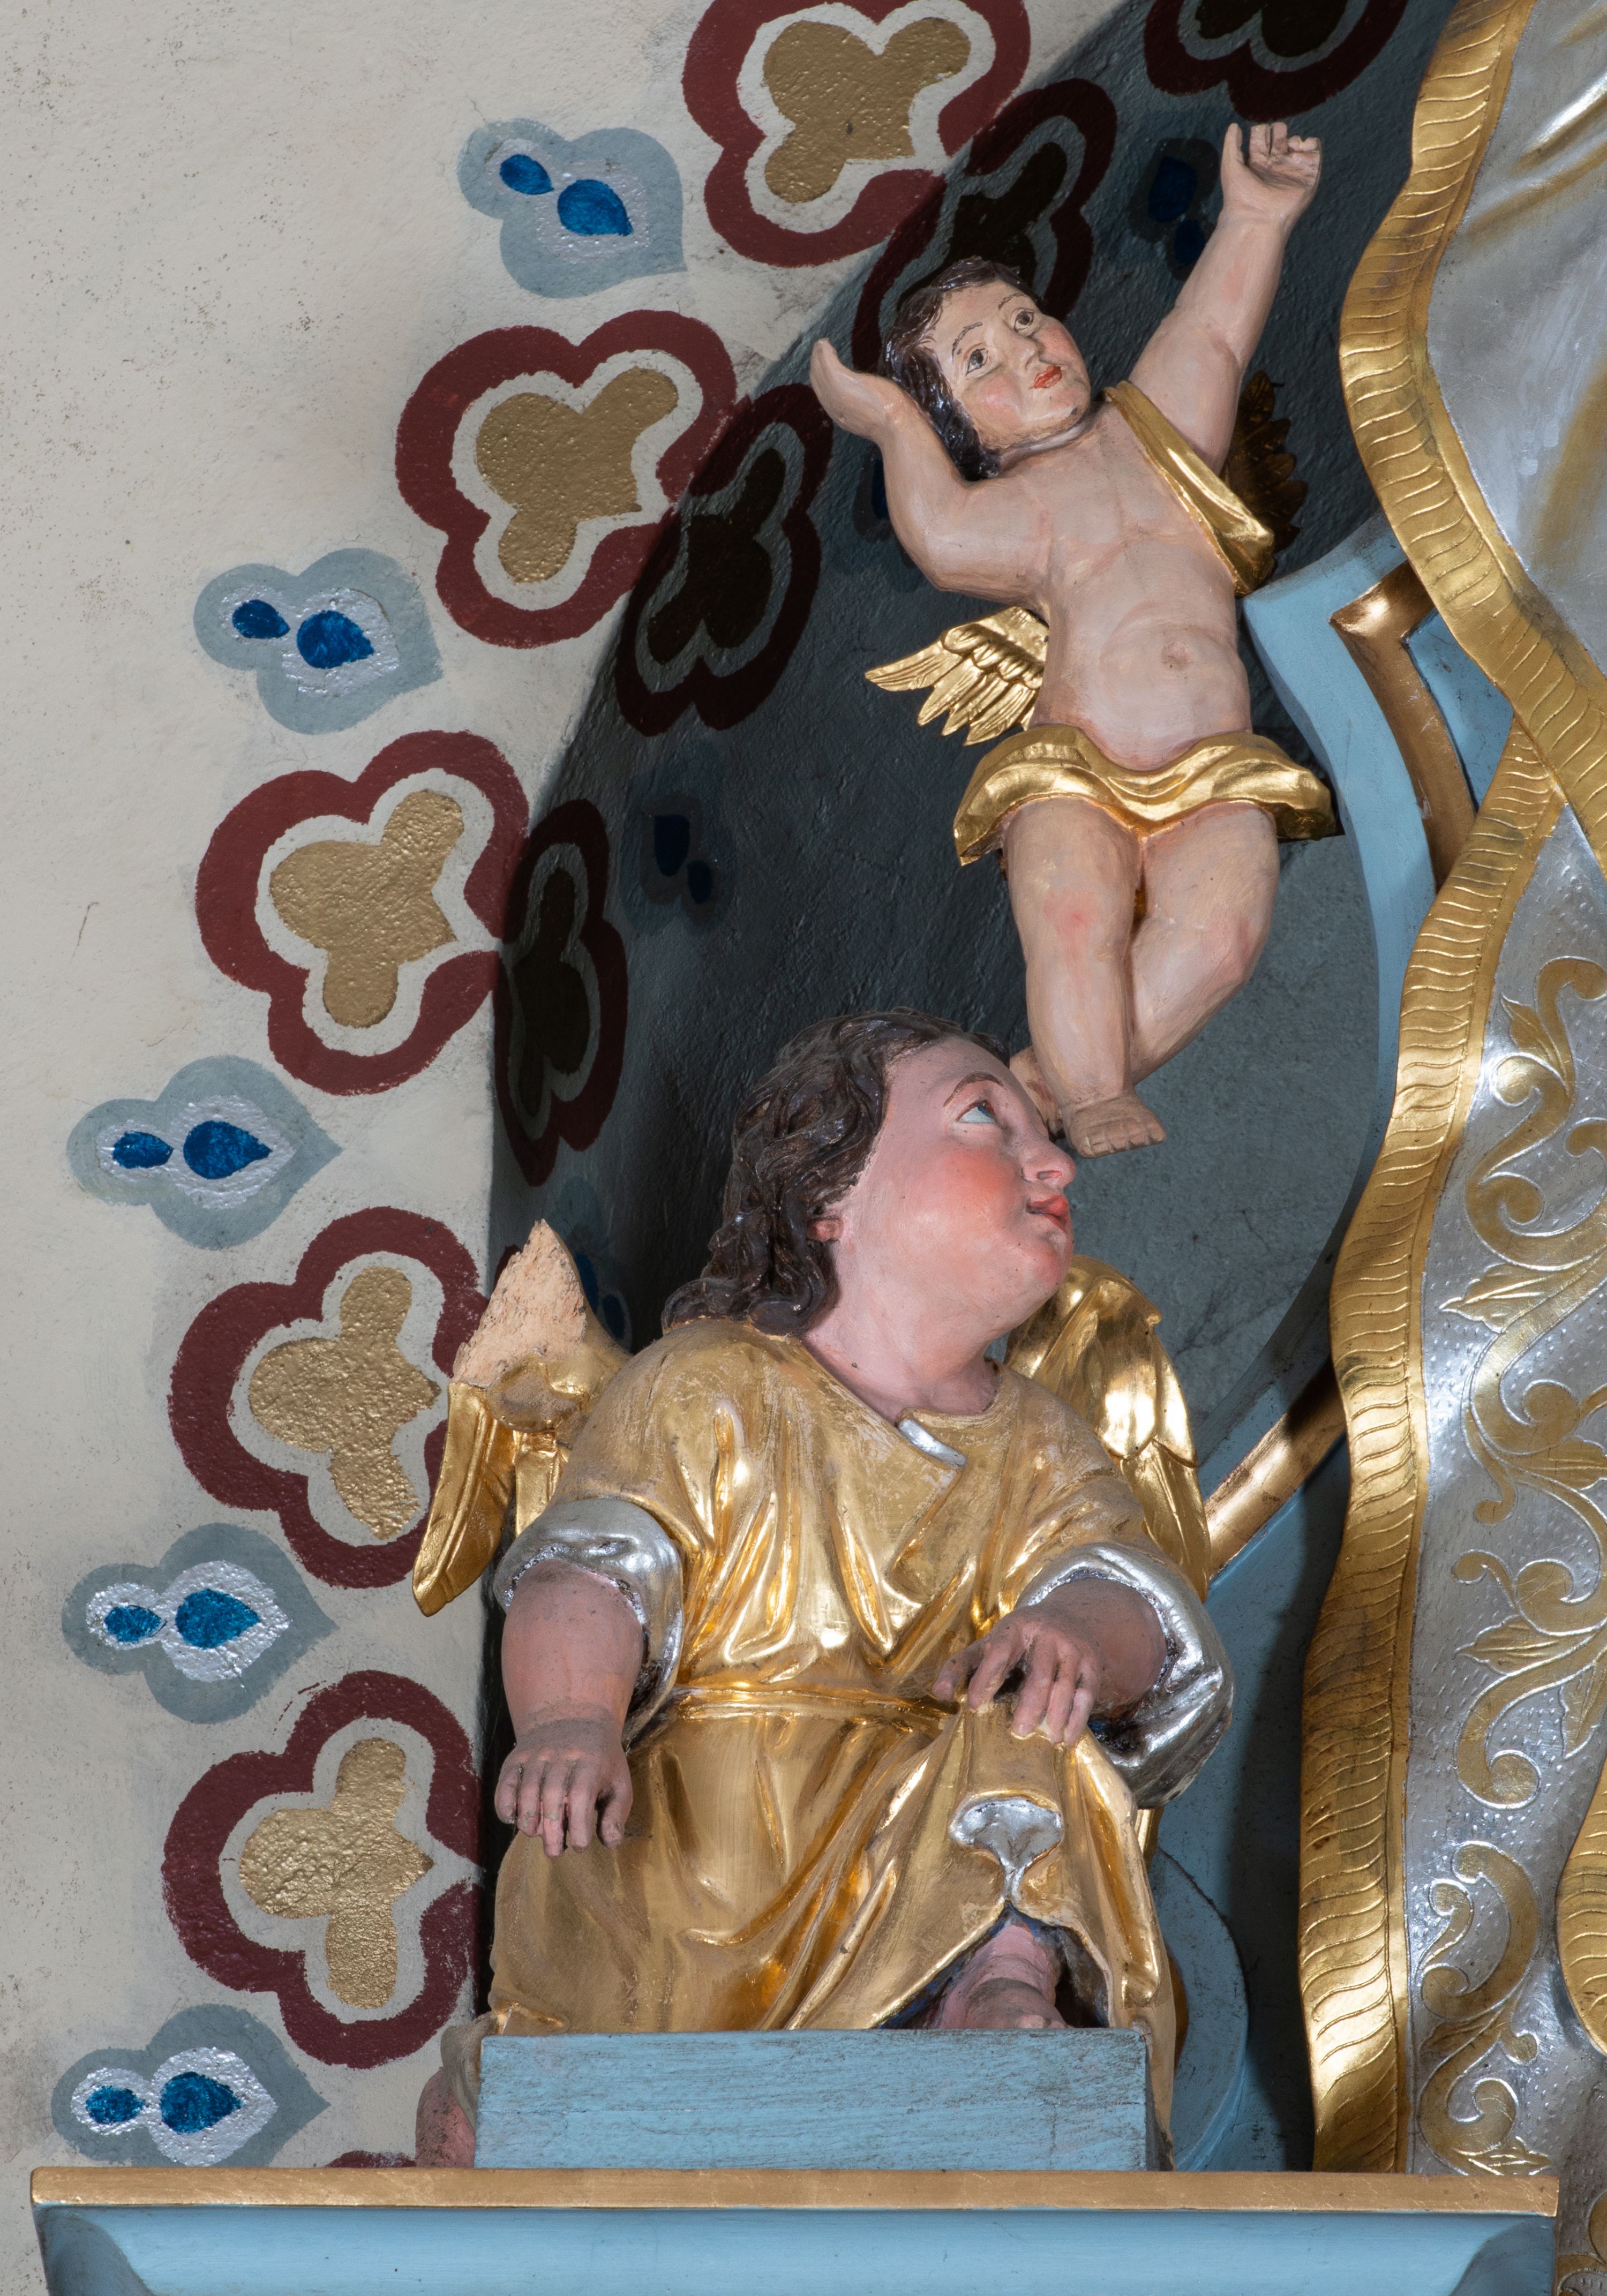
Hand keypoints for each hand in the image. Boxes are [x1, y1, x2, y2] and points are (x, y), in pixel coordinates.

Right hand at [494, 1708, 630, 1855]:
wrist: (573, 1716)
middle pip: (552, 1795)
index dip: (579, 1824)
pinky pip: (506, 1783)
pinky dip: (504, 1804)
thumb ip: (616, 1813)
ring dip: (528, 1819)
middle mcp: (561, 1756)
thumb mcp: (619, 1781)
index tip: (579, 1845)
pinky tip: (514, 1819)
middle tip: (555, 1852)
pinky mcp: (517, 1758)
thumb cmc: (601, 1760)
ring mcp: (537, 1755)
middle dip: (551, 1830)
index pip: (581, 1795)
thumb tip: (610, 1843)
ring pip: (527, 1790)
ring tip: (536, 1834)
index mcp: (591, 1761)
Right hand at [810, 339, 911, 439]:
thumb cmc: (896, 421)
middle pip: (818, 382)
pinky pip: (826, 364)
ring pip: (819, 372)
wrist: (898, 426)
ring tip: (823, 343)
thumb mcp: (875, 415)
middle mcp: (834, 408)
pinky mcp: (841, 383)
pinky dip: (824, 352)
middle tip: (821, 348)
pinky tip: (826, 343)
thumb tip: (872, 397)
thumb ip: (867, 406)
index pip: (824, 394)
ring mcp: (836, 396)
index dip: (823, 378)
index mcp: (842, 416)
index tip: (826, 364)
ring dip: (819, 355)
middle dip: (817, 364)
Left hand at [934, 1606, 1104, 1748]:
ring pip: (1065, 1687)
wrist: (1068, 1618)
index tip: (976, 1707)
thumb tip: (938, 1694)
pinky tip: (1066, 1739)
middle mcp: (1046, 1636)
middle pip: (1039, 1674)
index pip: (999, 1653)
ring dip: (1056, 1716)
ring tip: (1046, 1740)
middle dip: (1030, 1705)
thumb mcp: (988, 1645)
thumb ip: (960, 1667)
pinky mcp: (1090, 1666)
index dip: (986, 1679)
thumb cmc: (1017, 1641)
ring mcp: (1072, 1650)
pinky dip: (1077, 1719)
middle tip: (1017, 1732)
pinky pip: (1086, 1695)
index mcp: (1014, 1629)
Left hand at [1220, 121, 1320, 230]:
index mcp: (1257, 162)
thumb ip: (1231, 143)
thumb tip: (1234, 125)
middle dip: (1277, 130)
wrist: (1258, 219)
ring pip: (1295, 140)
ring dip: (1291, 136)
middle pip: (1279, 135)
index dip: (1260, 131)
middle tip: (1274, 141)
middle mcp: (1274, 165)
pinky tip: (1298, 147)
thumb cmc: (1240, 195)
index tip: (1258, 137)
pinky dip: (1310, 142)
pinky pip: (1314, 149)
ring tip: (1287, 145)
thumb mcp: (1230, 165)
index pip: (1261, 135)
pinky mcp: (1307, 173)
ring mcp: (1290, 169)